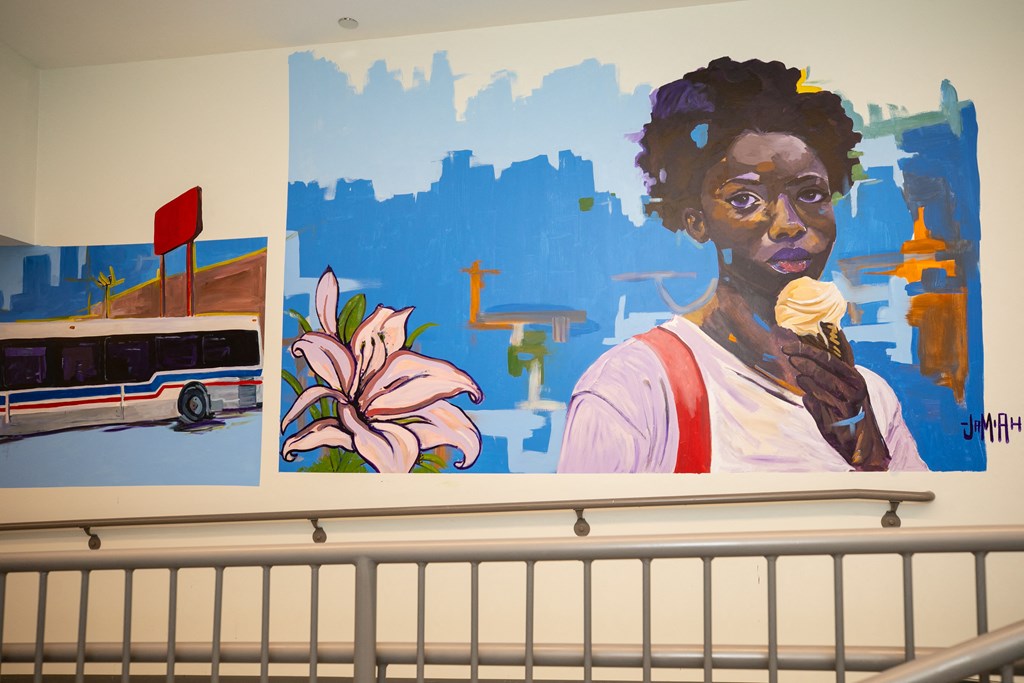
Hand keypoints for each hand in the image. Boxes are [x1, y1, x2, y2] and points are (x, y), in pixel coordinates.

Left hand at [782, 334, 890, 470]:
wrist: (863, 447)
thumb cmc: (848, 422)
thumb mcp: (834, 402)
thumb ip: (820, 390)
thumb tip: (804, 384)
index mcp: (853, 378)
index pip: (833, 356)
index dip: (813, 347)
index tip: (796, 342)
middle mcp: (855, 385)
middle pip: (828, 363)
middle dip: (806, 355)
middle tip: (788, 351)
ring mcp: (851, 398)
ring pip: (825, 378)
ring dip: (808, 370)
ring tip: (794, 363)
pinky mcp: (844, 412)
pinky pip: (824, 396)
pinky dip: (812, 388)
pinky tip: (802, 381)